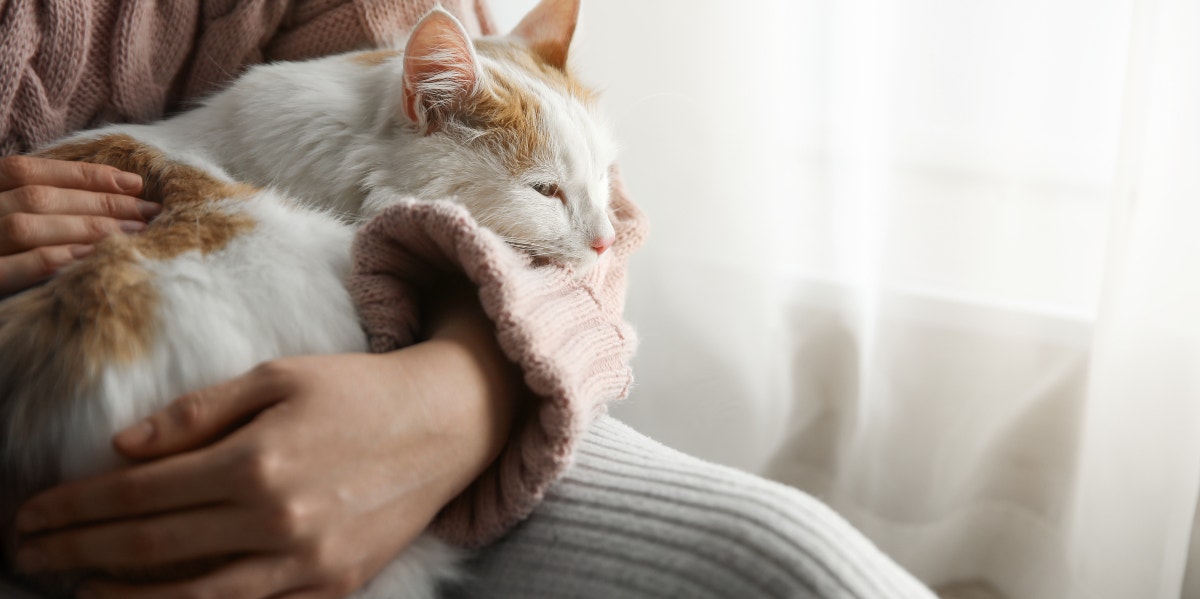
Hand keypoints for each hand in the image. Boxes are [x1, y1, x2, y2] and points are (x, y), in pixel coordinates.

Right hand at [0, 155, 158, 295]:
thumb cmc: (3, 252)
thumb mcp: (9, 217)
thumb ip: (37, 207)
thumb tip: (107, 194)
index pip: (28, 171)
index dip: (82, 174)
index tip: (134, 182)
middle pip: (36, 198)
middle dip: (99, 203)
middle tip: (149, 211)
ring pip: (27, 227)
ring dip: (85, 227)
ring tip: (134, 233)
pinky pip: (10, 268)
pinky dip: (52, 259)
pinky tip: (90, 258)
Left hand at [13, 286, 520, 598]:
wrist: (446, 425)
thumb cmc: (359, 391)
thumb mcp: (280, 377)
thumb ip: (200, 412)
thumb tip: (124, 449)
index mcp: (258, 459)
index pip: (140, 493)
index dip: (76, 506)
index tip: (34, 512)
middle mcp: (278, 519)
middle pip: (152, 546)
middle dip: (78, 552)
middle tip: (29, 554)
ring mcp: (307, 563)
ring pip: (191, 598)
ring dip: (122, 598)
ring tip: (77, 591)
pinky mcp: (333, 587)